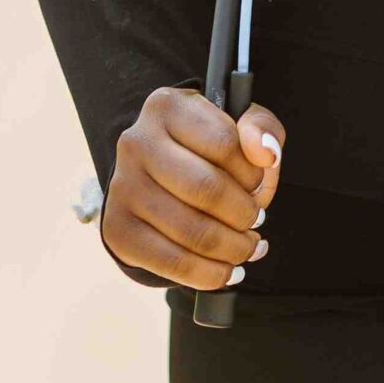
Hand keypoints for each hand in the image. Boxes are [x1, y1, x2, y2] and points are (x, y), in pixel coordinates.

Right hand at [102, 85, 286, 288]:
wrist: (158, 175)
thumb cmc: (207, 148)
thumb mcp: (239, 125)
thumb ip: (261, 128)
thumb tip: (266, 153)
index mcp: (167, 107)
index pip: (224, 143)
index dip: (253, 172)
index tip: (258, 183)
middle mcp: (136, 143)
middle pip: (206, 189)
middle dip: (244, 215)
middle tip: (256, 221)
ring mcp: (122, 188)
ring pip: (191, 231)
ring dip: (232, 248)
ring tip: (247, 247)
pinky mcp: (117, 229)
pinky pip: (170, 263)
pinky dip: (208, 275)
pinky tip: (226, 271)